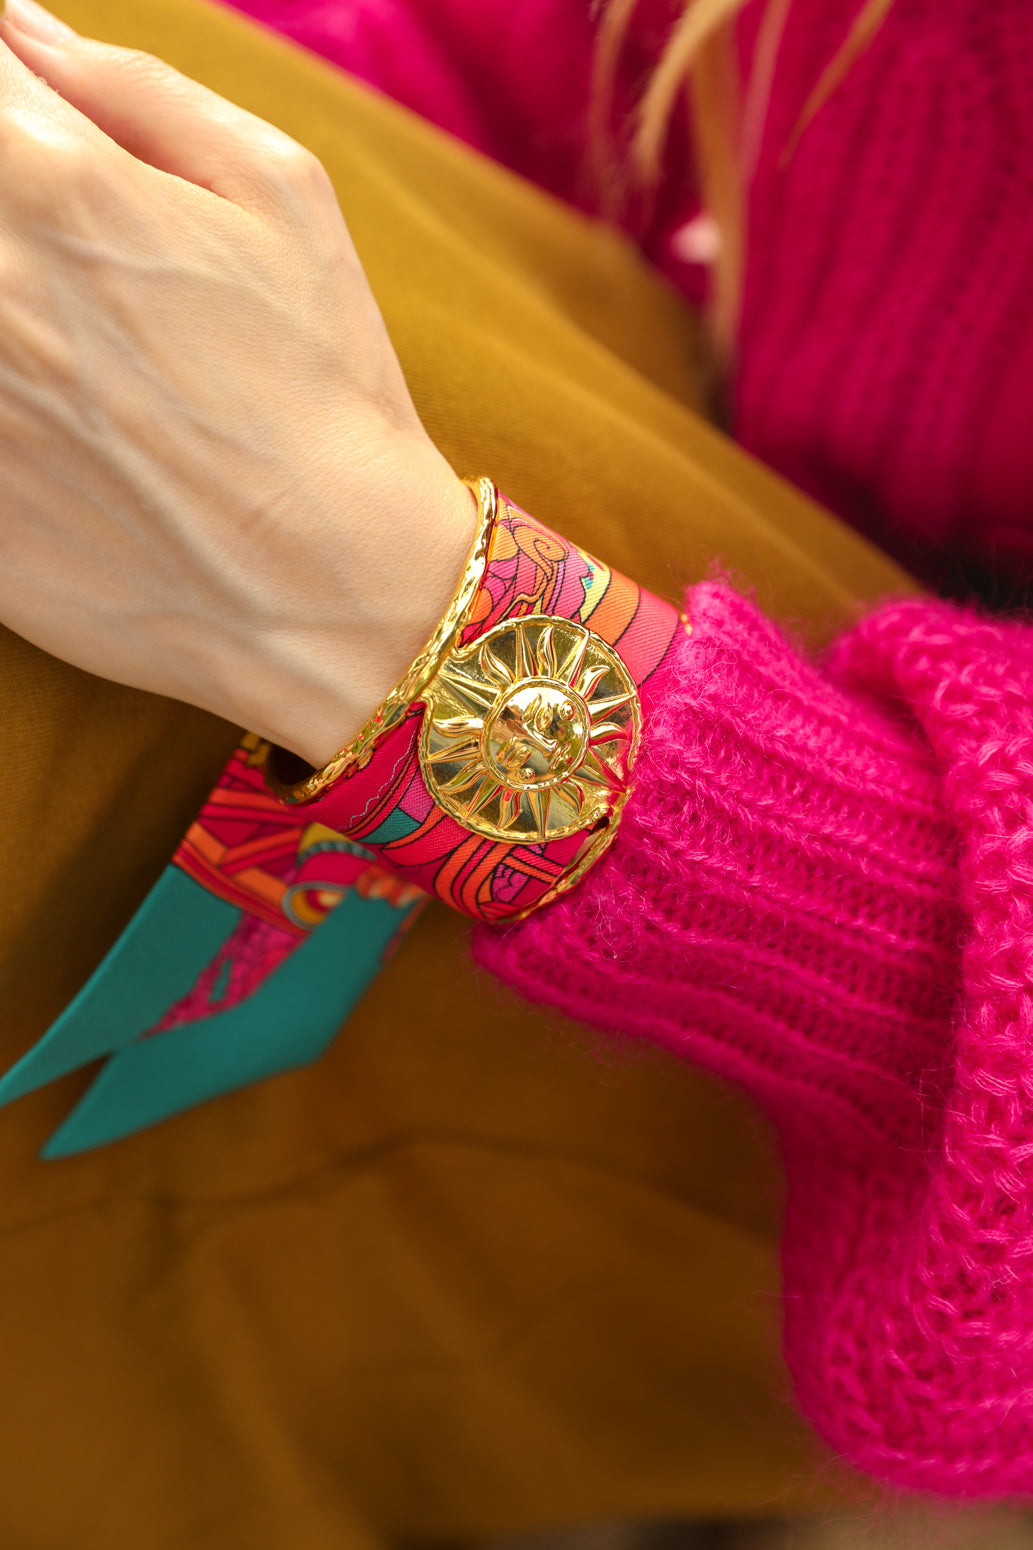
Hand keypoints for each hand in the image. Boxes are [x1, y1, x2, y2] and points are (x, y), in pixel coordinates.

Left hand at [0, 0, 477, 768]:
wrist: (333, 593)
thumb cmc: (327, 393)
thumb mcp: (284, 197)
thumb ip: (136, 91)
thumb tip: (23, 36)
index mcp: (57, 184)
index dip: (4, 111)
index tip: (34, 157)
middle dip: (3, 220)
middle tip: (61, 264)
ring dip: (3, 312)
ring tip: (71, 355)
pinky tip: (49, 422)